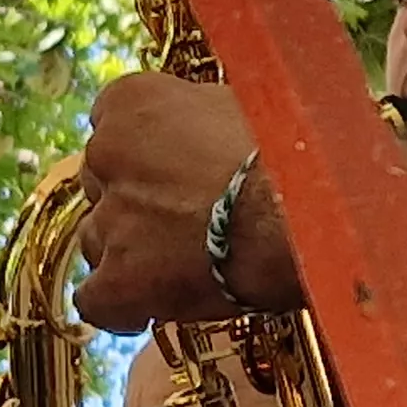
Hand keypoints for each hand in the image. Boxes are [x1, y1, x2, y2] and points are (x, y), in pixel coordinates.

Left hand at [70, 73, 297, 328]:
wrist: (309, 219)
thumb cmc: (294, 153)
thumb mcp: (244, 106)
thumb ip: (201, 118)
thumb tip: (206, 131)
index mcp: (133, 100)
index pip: (115, 123)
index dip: (147, 153)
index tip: (178, 167)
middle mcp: (106, 152)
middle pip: (104, 182)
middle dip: (136, 202)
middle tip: (188, 219)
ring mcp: (109, 219)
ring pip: (99, 240)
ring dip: (131, 253)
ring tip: (185, 265)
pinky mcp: (117, 281)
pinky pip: (97, 300)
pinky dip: (123, 306)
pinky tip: (158, 304)